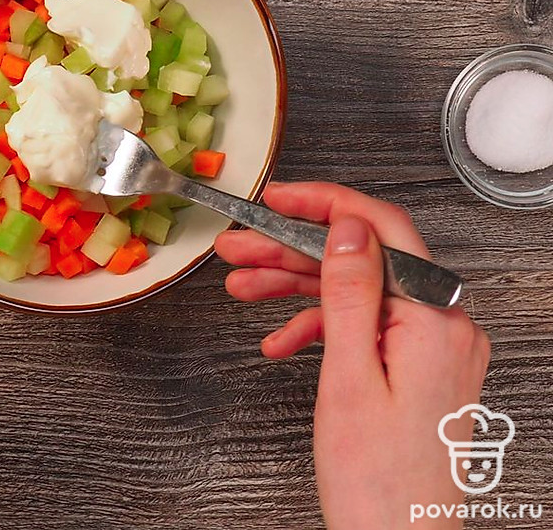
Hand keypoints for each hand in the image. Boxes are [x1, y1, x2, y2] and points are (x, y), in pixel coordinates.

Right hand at [216, 182, 489, 528]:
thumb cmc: (379, 483)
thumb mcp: (349, 377)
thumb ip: (349, 295)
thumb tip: (345, 230)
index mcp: (434, 321)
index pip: (382, 231)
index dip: (325, 205)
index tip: (279, 199)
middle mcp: (443, 327)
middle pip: (362, 262)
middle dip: (293, 252)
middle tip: (239, 248)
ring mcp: (432, 348)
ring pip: (358, 294)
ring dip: (297, 288)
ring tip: (244, 288)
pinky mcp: (417, 368)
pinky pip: (366, 330)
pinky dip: (320, 329)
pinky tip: (282, 341)